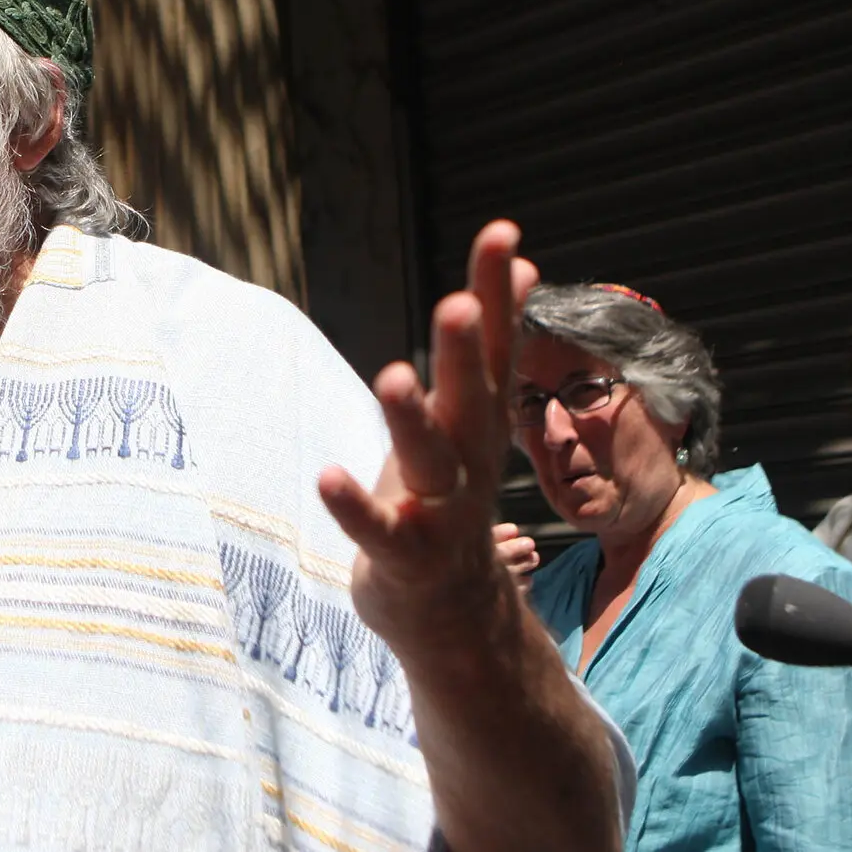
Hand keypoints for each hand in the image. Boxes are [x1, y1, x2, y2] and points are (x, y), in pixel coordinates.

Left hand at [318, 220, 537, 659]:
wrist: (456, 617)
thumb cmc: (450, 499)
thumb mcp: (472, 419)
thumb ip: (490, 346)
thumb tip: (523, 268)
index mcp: (480, 423)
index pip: (496, 347)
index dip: (498, 291)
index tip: (504, 234)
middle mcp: (470, 461)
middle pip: (471, 399)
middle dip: (464, 352)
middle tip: (457, 302)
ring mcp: (441, 513)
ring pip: (430, 462)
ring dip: (412, 421)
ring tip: (392, 376)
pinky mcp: (405, 558)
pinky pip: (380, 531)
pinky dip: (355, 507)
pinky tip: (328, 475)